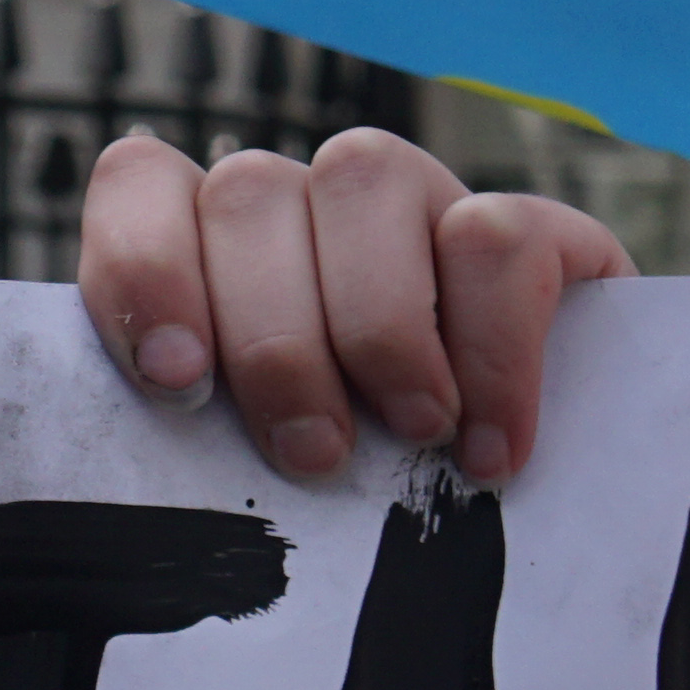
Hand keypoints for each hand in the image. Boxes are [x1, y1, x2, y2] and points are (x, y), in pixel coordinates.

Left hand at [77, 126, 631, 487]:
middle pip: (248, 191)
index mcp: (213, 247)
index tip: (178, 384)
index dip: (145, 268)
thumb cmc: (357, 510)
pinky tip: (488, 448)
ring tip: (415, 435)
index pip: (142, 180)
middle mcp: (307, 203)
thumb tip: (132, 480)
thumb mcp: (251, 478)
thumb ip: (194, 444)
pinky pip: (497, 237)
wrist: (558, 515)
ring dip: (376, 325)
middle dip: (272, 340)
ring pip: (363, 175)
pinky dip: (493, 355)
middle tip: (314, 456)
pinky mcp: (534, 229)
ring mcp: (418, 201)